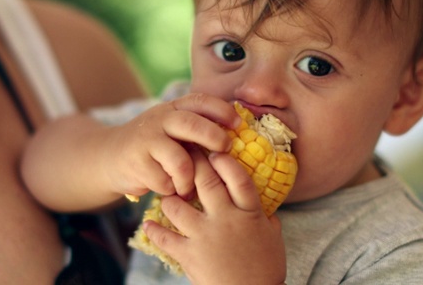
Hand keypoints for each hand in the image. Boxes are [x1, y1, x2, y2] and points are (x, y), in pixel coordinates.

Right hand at [106, 93, 239, 199]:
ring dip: (190, 179)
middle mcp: (159, 120)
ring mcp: (146, 140)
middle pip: (192, 124)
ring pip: (181, 161)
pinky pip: (165, 181)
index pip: (200, 101)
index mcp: (172, 108)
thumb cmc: (153, 146)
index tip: (237, 124)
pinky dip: (171, 189)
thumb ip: (195, 128)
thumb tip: (234, 136)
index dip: (222, 110)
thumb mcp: (172, 129)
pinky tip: (167, 188)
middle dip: (214, 138)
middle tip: (224, 150)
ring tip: (187, 186)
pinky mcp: (136, 163)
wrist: (109, 157)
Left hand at [143, 149, 286, 284]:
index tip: (214, 151)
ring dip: (169, 197)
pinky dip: (154, 231)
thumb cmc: (267, 270)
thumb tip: (266, 209)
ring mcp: (205, 235)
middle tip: (183, 153)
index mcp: (250, 213)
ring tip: (166, 193)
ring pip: (178, 206)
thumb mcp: (274, 239)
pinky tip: (148, 225)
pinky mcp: (189, 255)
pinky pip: (165, 238)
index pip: (237, 177)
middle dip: (193, 163)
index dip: (224, 161)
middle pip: (206, 181)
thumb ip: (267, 220)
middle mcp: (226, 218)